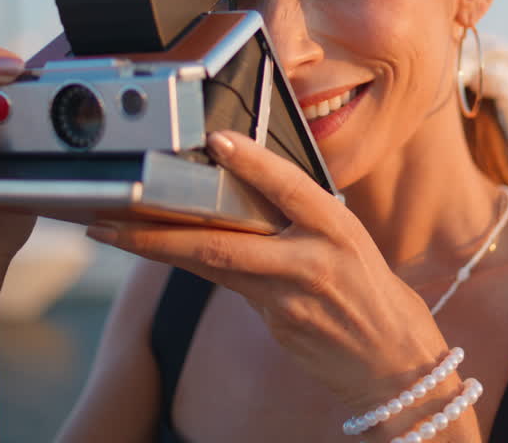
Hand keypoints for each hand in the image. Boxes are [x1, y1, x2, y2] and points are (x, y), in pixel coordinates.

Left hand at [84, 130, 450, 410]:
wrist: (397, 367)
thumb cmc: (377, 295)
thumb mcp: (353, 242)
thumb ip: (305, 219)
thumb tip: (253, 187)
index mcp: (339, 231)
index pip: (292, 189)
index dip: (255, 164)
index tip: (218, 140)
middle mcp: (312, 264)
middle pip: (226, 244)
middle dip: (160, 232)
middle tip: (111, 217)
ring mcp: (290, 300)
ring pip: (214, 267)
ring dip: (159, 249)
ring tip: (112, 232)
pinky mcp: (277, 325)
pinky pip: (232, 287)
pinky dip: (198, 266)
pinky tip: (164, 252)